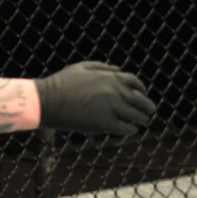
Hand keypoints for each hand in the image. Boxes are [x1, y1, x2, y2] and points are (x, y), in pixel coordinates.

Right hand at [35, 62, 155, 135]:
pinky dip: (132, 130)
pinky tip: (132, 130)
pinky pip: (126, 128)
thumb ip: (102, 68)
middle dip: (147, 107)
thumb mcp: (82, 68)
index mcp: (110, 78)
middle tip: (149, 113)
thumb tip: (119, 70)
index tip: (143, 95)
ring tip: (142, 122)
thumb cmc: (62, 84)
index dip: (142, 89)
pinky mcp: (105, 123)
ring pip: (137, 116)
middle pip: (141, 101)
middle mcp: (114, 92)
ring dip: (141, 119)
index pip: (135, 83)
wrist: (47, 100)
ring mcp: (111, 108)